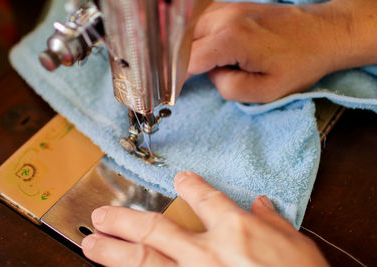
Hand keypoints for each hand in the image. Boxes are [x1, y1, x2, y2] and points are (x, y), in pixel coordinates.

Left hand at [82, 171, 327, 266]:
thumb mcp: (297, 245)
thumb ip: (274, 221)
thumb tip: (262, 204)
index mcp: (237, 230)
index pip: (205, 198)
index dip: (189, 185)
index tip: (179, 178)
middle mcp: (210, 253)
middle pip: (157, 229)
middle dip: (126, 221)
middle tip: (102, 215)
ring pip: (146, 261)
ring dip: (115, 252)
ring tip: (91, 245)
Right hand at [188, 1, 376, 102]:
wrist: (323, 34)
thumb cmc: (298, 64)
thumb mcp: (265, 91)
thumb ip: (228, 87)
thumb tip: (212, 74)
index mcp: (231, 39)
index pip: (188, 60)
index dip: (178, 79)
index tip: (174, 92)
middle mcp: (225, 17)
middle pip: (184, 42)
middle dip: (181, 63)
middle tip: (184, 81)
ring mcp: (228, 7)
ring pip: (190, 29)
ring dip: (188, 49)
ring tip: (195, 67)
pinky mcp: (233, 6)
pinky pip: (203, 21)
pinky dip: (198, 37)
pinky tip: (205, 50)